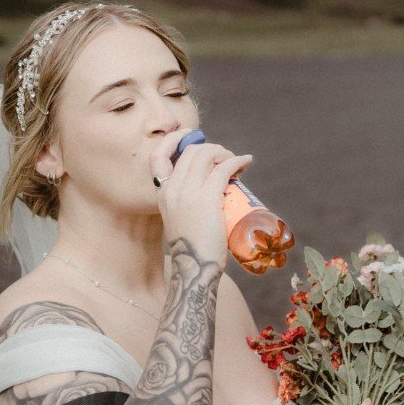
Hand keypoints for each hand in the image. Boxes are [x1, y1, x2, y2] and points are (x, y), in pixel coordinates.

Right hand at [150, 132, 248, 264]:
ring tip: (236, 161)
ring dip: (224, 152)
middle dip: (211, 147)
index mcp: (161, 194)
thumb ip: (185, 204)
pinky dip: (237, 161)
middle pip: (190, 152)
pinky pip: (223, 169)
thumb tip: (207, 191)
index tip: (191, 135)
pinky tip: (246, 162)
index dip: (174, 140)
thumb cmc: (193, 249)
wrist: (194, 269)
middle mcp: (171, 189)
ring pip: (206, 155)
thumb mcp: (180, 220)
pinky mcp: (207, 199)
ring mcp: (188, 193)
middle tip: (225, 157)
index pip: (158, 156)